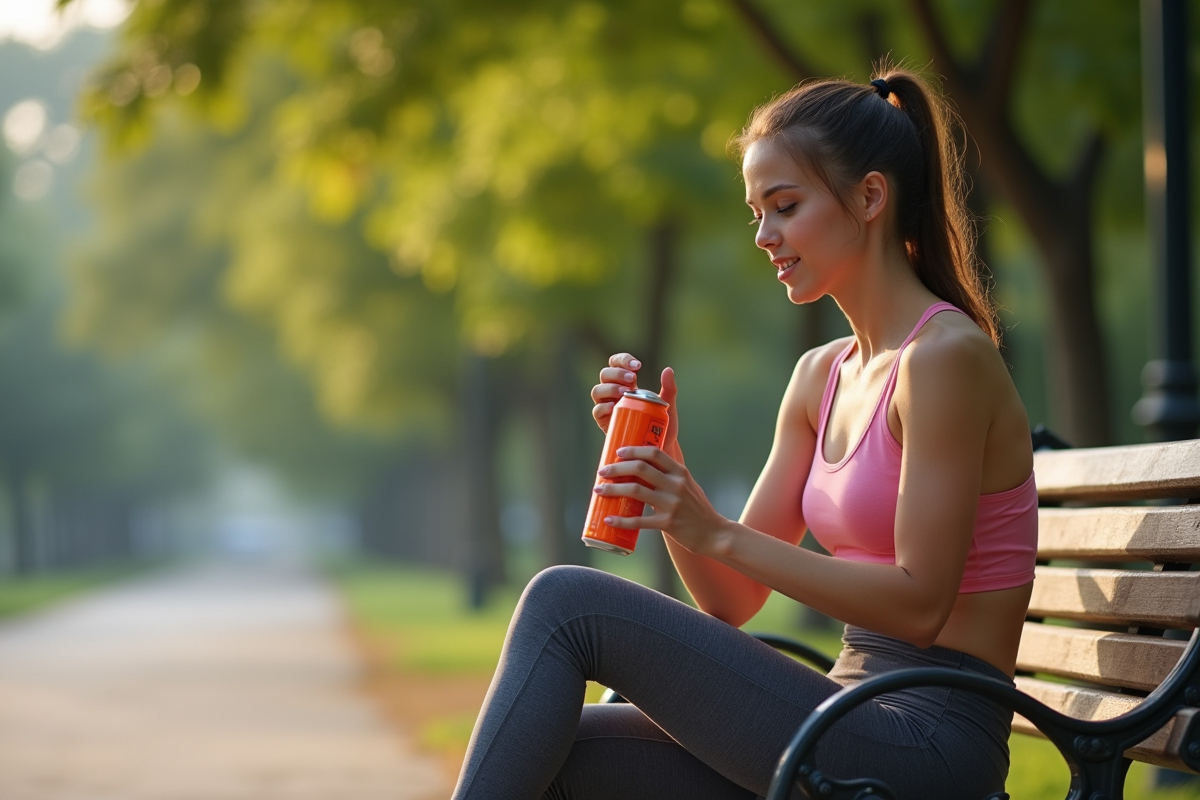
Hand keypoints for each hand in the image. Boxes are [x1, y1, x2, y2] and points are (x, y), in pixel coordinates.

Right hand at [590, 355, 679, 456]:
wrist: (657, 448)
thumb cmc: (661, 426)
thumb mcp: (667, 406)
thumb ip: (669, 389)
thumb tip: (668, 370)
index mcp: (626, 383)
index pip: (616, 364)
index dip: (622, 360)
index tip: (638, 365)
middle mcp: (613, 392)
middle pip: (605, 374)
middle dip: (617, 373)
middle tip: (633, 379)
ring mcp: (607, 406)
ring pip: (597, 391)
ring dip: (609, 388)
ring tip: (624, 392)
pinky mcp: (604, 422)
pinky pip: (597, 411)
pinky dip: (603, 407)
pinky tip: (613, 407)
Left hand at [593, 445, 726, 554]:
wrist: (714, 533)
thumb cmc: (697, 508)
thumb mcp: (688, 485)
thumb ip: (669, 476)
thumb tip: (643, 466)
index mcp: (680, 472)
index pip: (654, 453)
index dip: (633, 450)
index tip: (618, 452)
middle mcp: (676, 485)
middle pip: (640, 468)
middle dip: (617, 468)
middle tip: (602, 471)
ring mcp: (672, 504)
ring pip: (635, 491)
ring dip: (613, 489)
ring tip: (598, 490)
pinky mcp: (668, 523)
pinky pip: (639, 521)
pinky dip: (621, 520)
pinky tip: (608, 519)